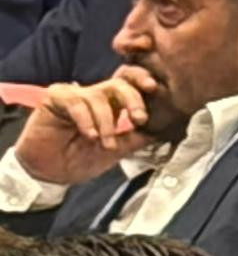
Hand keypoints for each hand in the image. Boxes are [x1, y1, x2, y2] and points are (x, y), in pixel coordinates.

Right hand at [14, 69, 157, 186]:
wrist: (51, 173)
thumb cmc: (82, 159)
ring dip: (107, 122)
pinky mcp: (55, 99)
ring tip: (105, 143)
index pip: (131, 83)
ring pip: (99, 95)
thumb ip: (140, 136)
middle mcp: (95, 95)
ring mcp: (75, 95)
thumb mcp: (119, 149)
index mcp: (113, 103)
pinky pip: (75, 102)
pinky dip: (86, 119)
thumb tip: (169, 128)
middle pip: (120, 82)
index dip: (144, 82)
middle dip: (133, 98)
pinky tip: (89, 135)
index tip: (157, 91)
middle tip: (139, 118)